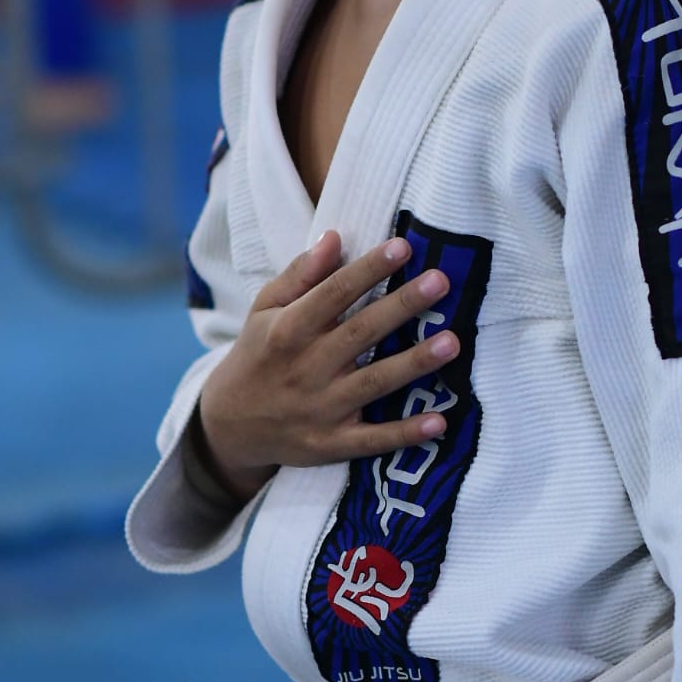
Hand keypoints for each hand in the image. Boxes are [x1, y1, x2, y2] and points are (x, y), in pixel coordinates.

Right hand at [196, 232, 458, 500]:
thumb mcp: (265, 309)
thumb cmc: (257, 353)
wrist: (229, 425)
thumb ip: (301, 275)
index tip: (403, 247)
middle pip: (361, 333)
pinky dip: (405, 434)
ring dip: (414, 364)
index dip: (368, 270)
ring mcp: (320, 410)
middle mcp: (305, 369)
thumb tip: (334, 236)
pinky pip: (372, 441)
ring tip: (451, 342)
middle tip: (440, 281)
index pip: (333, 294)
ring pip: (373, 384)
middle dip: (401, 307)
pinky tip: (439, 423)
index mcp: (288, 330)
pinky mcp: (330, 445)